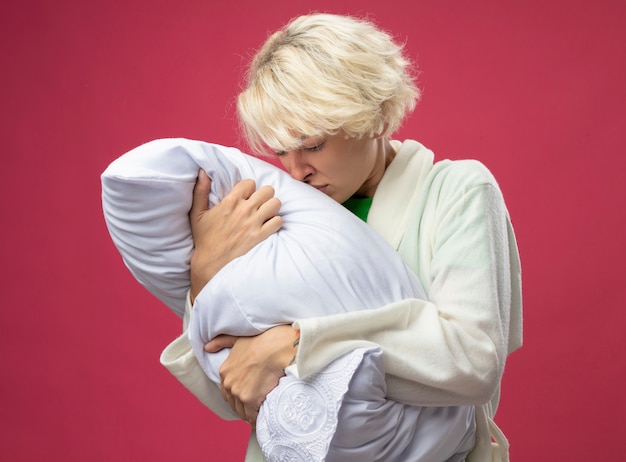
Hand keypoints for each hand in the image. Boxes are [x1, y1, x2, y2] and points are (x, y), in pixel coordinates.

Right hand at [189, 170, 282, 301]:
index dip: (249, 188)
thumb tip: (202, 172)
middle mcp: (244, 209)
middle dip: (264, 195)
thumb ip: (200, 191)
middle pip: (267, 190)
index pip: (250, 182)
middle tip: (259, 204)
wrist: (211, 264)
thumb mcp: (197, 214)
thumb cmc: (204, 238)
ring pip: (276, 203)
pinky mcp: (261, 236)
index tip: (246, 196)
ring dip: (272, 207)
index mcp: (230, 201)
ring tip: (265, 213)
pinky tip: (268, 226)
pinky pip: (278, 221)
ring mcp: (254, 223)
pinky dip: (275, 222)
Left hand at [205, 325, 299, 424]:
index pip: (227, 392)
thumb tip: (207, 347)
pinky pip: (252, 415)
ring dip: (250, 413)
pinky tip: (262, 418)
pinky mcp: (249, 399)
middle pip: (234, 403)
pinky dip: (256, 418)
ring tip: (259, 414)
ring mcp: (238, 392)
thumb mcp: (237, 338)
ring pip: (242, 411)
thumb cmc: (260, 341)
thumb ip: (221, 342)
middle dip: (243, 405)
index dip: (237, 395)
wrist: (275, 348)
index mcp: (224, 371)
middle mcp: (228, 383)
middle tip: (254, 406)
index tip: (246, 396)